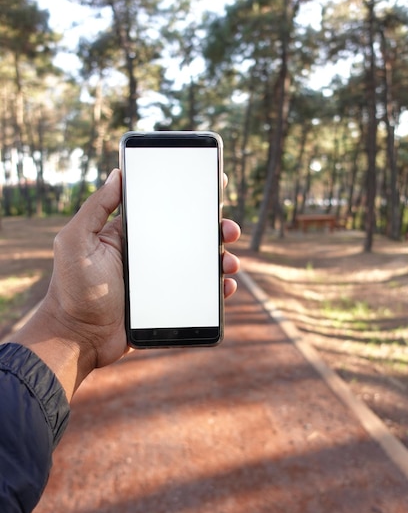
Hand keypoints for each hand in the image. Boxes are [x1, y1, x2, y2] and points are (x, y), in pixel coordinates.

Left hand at [13, 169, 239, 400]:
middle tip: (229, 229)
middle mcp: (149, 254)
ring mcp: (161, 280)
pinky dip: (217, 289)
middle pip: (191, 236)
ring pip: (200, 264)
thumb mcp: (76, 241)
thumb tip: (117, 174)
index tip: (212, 187)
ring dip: (221, 259)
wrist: (79, 338)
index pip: (166, 210)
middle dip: (215, 229)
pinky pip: (199, 293)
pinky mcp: (168, 304)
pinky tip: (226, 286)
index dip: (190, 199)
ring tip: (230, 262)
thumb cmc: (72, 290)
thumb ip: (95, 208)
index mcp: (131, 235)